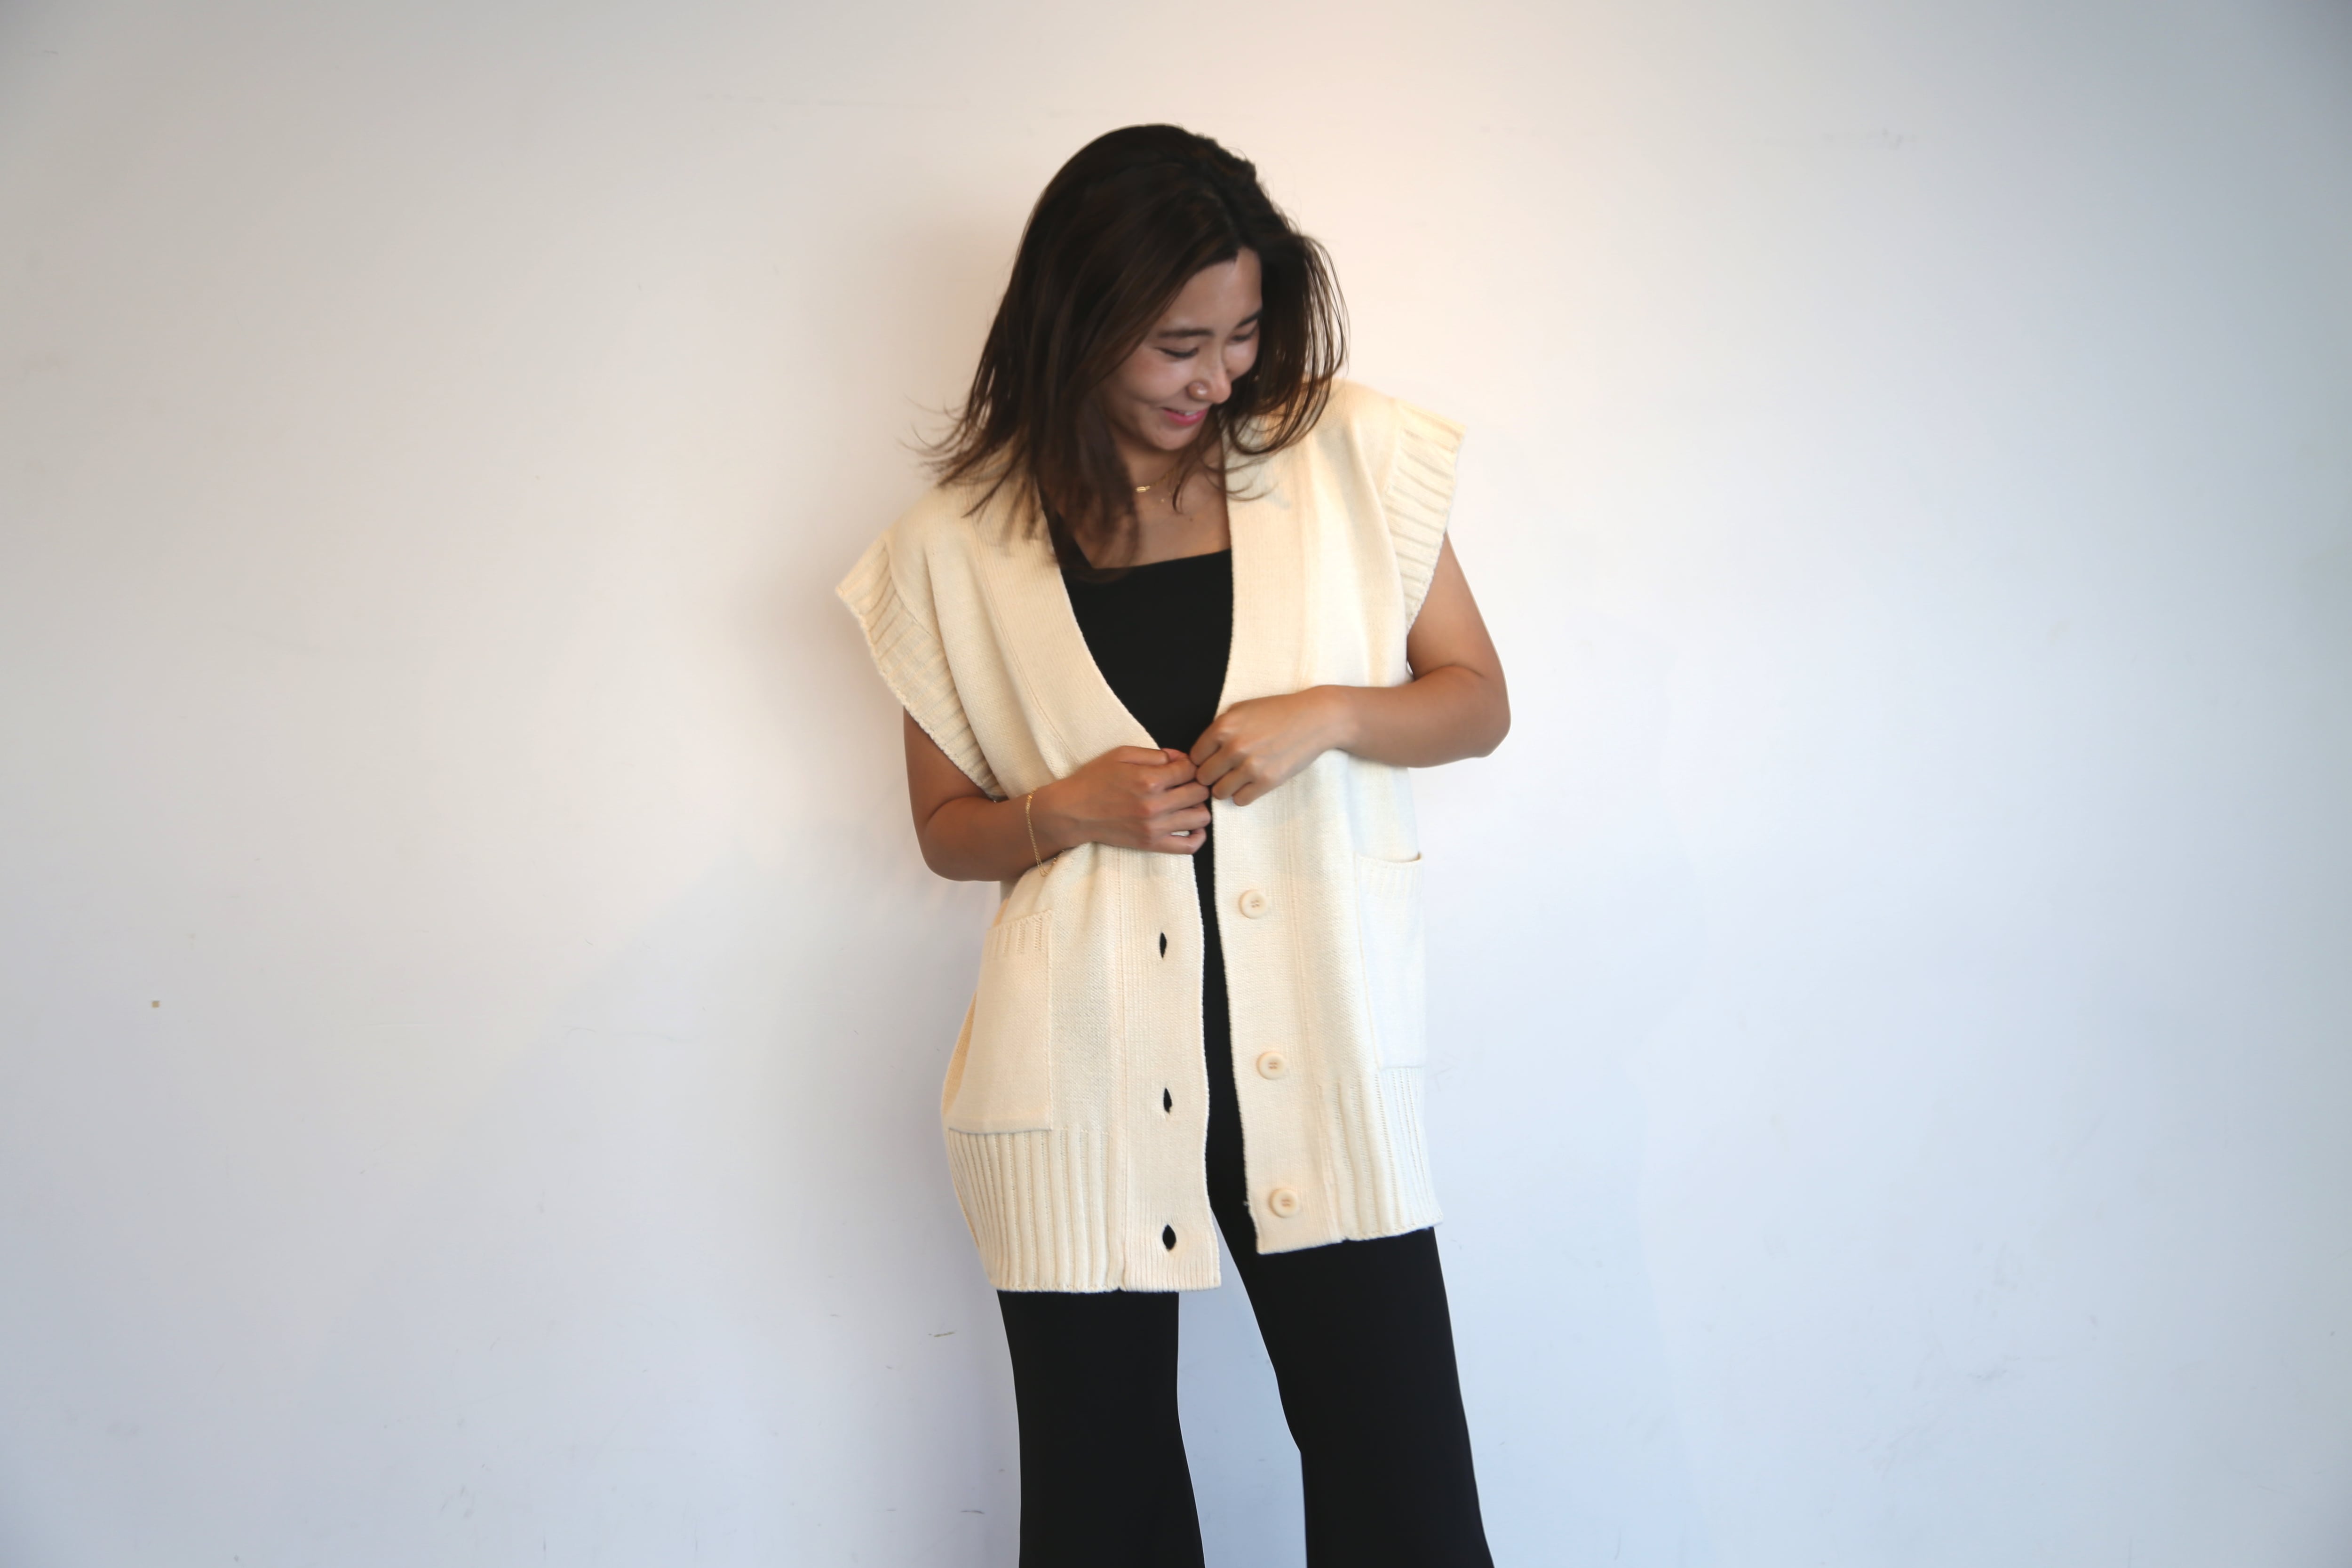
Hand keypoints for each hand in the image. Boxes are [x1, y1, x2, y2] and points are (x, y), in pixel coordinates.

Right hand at [1034, 746, 1210, 855]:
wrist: (1072, 812)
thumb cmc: (1094, 780)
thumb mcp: (1121, 754)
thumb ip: (1155, 754)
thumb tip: (1180, 758)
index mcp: (1149, 779)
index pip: (1191, 768)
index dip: (1190, 763)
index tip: (1180, 766)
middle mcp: (1155, 805)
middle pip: (1200, 792)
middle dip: (1197, 783)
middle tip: (1186, 782)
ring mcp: (1154, 827)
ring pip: (1201, 817)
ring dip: (1199, 806)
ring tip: (1187, 802)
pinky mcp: (1151, 844)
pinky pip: (1188, 846)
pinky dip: (1198, 836)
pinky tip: (1192, 825)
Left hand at [1189, 689, 1350, 805]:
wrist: (1314, 719)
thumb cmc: (1278, 711)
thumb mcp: (1242, 709)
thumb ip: (1220, 728)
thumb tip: (1201, 752)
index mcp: (1223, 727)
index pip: (1194, 757)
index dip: (1201, 760)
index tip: (1211, 761)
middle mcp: (1233, 747)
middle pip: (1203, 777)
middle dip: (1212, 776)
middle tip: (1224, 772)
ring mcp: (1250, 766)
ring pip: (1219, 792)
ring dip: (1226, 788)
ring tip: (1238, 779)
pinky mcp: (1268, 781)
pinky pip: (1240, 800)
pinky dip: (1243, 795)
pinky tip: (1251, 784)